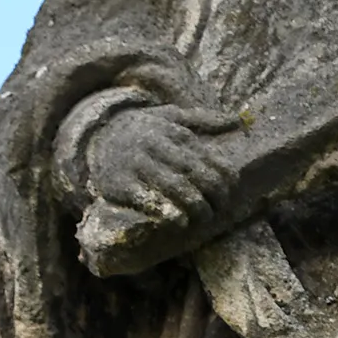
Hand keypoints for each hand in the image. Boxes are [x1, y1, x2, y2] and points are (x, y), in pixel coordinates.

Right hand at [84, 100, 241, 239]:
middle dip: (213, 196)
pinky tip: (179, 221)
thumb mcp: (171, 117)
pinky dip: (167, 212)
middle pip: (196, 174)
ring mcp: (138, 164)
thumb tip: (239, 120)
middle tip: (217, 210)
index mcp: (175, 133)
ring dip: (195, 207)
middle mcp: (158, 146)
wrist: (99, 135)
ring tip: (201, 217)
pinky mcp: (122, 183)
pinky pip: (148, 200)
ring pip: (176, 188)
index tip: (229, 193)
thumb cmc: (144, 130)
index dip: (225, 180)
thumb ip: (204, 119)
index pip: (209, 158)